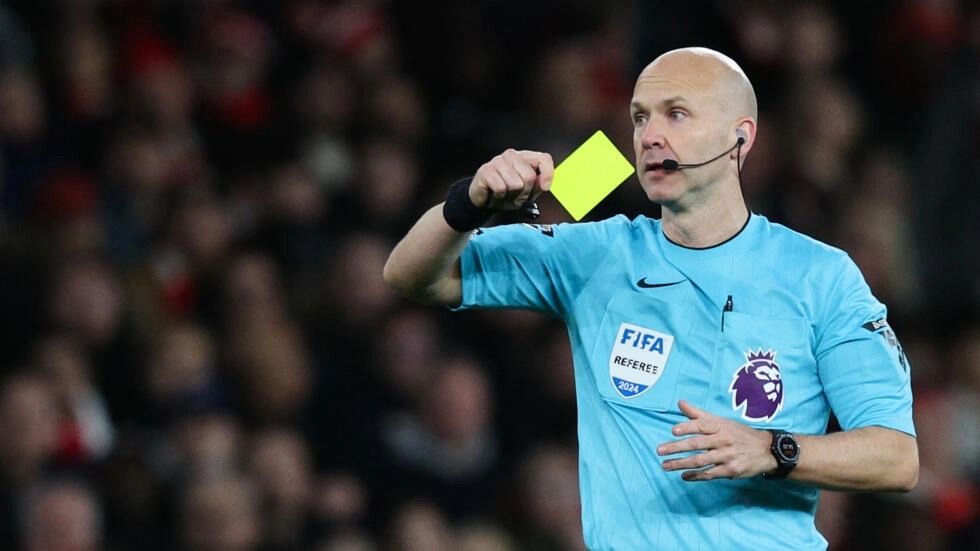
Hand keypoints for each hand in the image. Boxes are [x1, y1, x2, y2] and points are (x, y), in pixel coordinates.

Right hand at [471, 149, 553, 209]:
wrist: (484, 200)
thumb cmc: (507, 193)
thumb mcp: (527, 192)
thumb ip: (538, 186)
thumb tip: (544, 184)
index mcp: (525, 157)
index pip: (543, 159)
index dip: (547, 174)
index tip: (544, 188)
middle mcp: (512, 155)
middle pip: (529, 176)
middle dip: (525, 192)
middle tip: (517, 196)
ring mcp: (498, 161)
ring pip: (515, 184)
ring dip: (511, 195)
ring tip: (506, 194)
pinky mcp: (486, 171)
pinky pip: (501, 188)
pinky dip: (500, 196)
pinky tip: (496, 193)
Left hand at [657, 400, 775, 480]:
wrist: (766, 449)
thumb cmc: (738, 433)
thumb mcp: (721, 420)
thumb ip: (698, 414)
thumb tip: (680, 403)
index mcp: (720, 426)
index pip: (701, 425)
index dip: (687, 427)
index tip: (673, 431)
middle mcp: (723, 440)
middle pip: (697, 444)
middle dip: (676, 448)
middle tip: (660, 451)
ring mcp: (727, 456)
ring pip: (700, 460)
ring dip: (680, 464)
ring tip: (665, 465)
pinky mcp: (730, 470)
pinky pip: (709, 474)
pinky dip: (695, 476)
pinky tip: (684, 476)